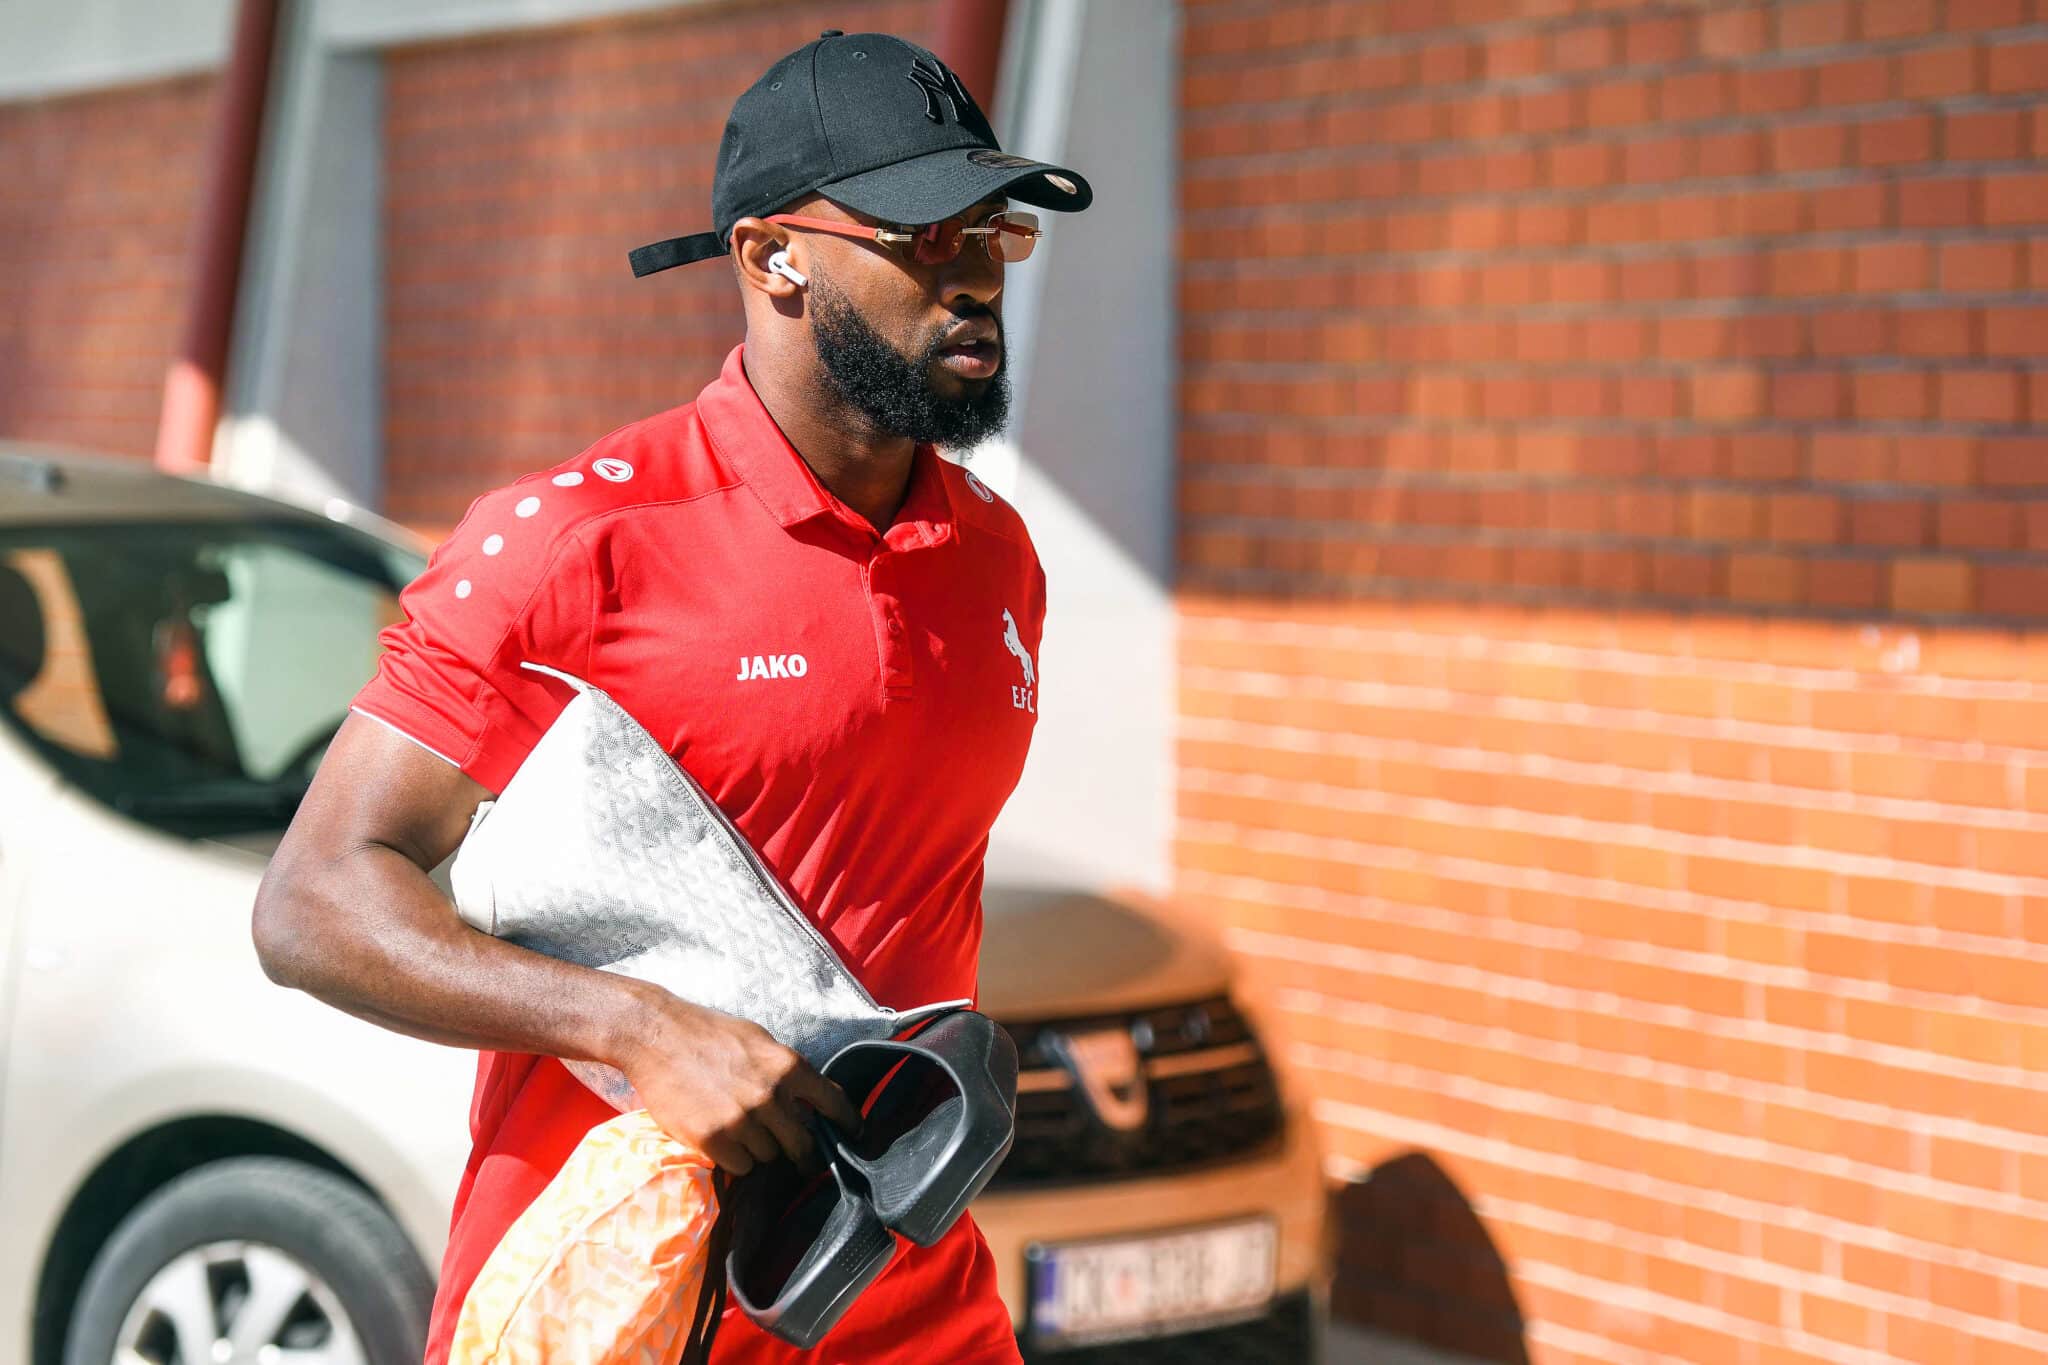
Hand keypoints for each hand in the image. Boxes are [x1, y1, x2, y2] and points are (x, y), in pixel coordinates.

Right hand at [616, 988, 859, 1174]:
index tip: (854, 1135)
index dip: (847, 1123)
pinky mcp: (713, 1139)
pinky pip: (741, 1166)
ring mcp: (742, 1120)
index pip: (833, 1103)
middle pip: (802, 1143)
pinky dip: (735, 1159)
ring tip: (738, 1129)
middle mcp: (771, 1096)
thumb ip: (786, 1072)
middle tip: (795, 1154)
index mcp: (787, 1066)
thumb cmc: (708, 1034)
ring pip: (768, 1156)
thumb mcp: (758, 1041)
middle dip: (801, 1151)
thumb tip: (809, 1101)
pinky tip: (722, 1139)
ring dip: (759, 1150)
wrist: (656, 1035)